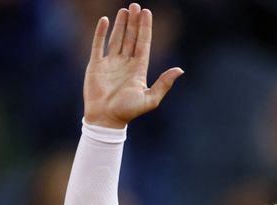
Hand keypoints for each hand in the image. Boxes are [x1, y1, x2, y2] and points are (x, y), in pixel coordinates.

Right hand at [84, 3, 183, 128]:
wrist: (105, 120)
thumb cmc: (128, 112)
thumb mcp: (150, 99)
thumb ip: (164, 84)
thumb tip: (180, 70)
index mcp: (138, 69)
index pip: (143, 44)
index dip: (145, 28)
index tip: (147, 13)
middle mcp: (125, 64)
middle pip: (131, 38)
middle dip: (134, 22)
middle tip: (136, 5)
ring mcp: (110, 63)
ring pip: (117, 38)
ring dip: (121, 25)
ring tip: (125, 10)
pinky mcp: (96, 65)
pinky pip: (98, 45)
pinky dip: (100, 33)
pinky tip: (105, 20)